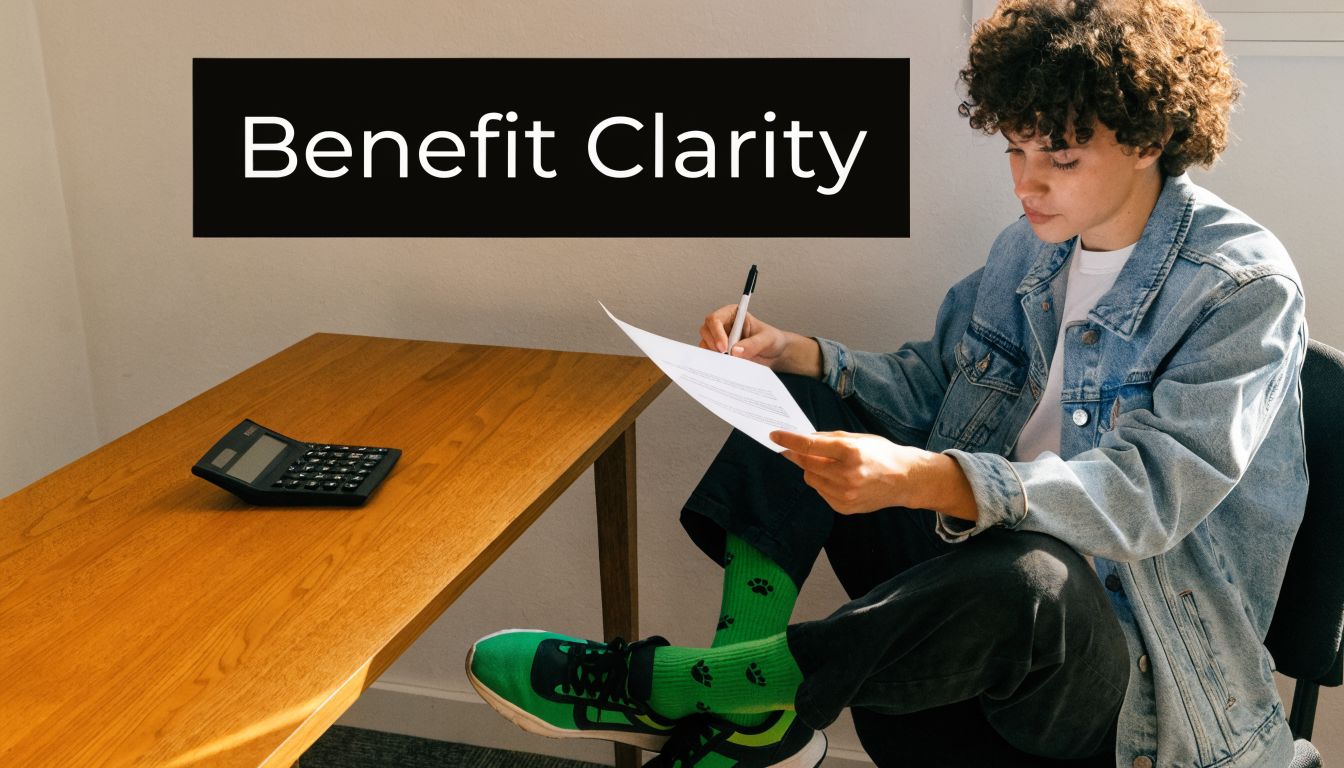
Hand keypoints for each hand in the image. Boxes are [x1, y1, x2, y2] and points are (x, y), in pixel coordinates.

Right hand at [699, 304, 788, 361]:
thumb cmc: (772, 340)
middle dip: (712, 343)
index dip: (717, 333)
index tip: (724, 347)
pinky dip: (713, 361)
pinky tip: (724, 364)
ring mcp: (719, 339)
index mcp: (733, 314)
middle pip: (706, 330)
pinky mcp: (720, 352)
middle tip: (725, 355)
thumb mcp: (766, 340)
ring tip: (727, 360)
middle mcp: (723, 325)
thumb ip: (753, 344)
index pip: (716, 319)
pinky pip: (709, 356)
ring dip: (712, 353)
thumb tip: (735, 350)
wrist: (775, 354)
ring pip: (705, 343)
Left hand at [770, 430, 977, 519]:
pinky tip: (838, 479)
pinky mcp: (844, 507)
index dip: (789, 440)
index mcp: (851, 453)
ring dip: (812, 470)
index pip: (810, 446)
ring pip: (810, 479)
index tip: (774, 436)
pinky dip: (822, 483)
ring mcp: (846, 494)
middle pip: (807, 464)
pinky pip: (820, 492)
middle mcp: (847, 475)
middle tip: (795, 449)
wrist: (906, 480)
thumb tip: (801, 440)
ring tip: (830, 465)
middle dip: (798, 455)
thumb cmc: (881, 454)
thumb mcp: (857, 438)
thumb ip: (827, 439)